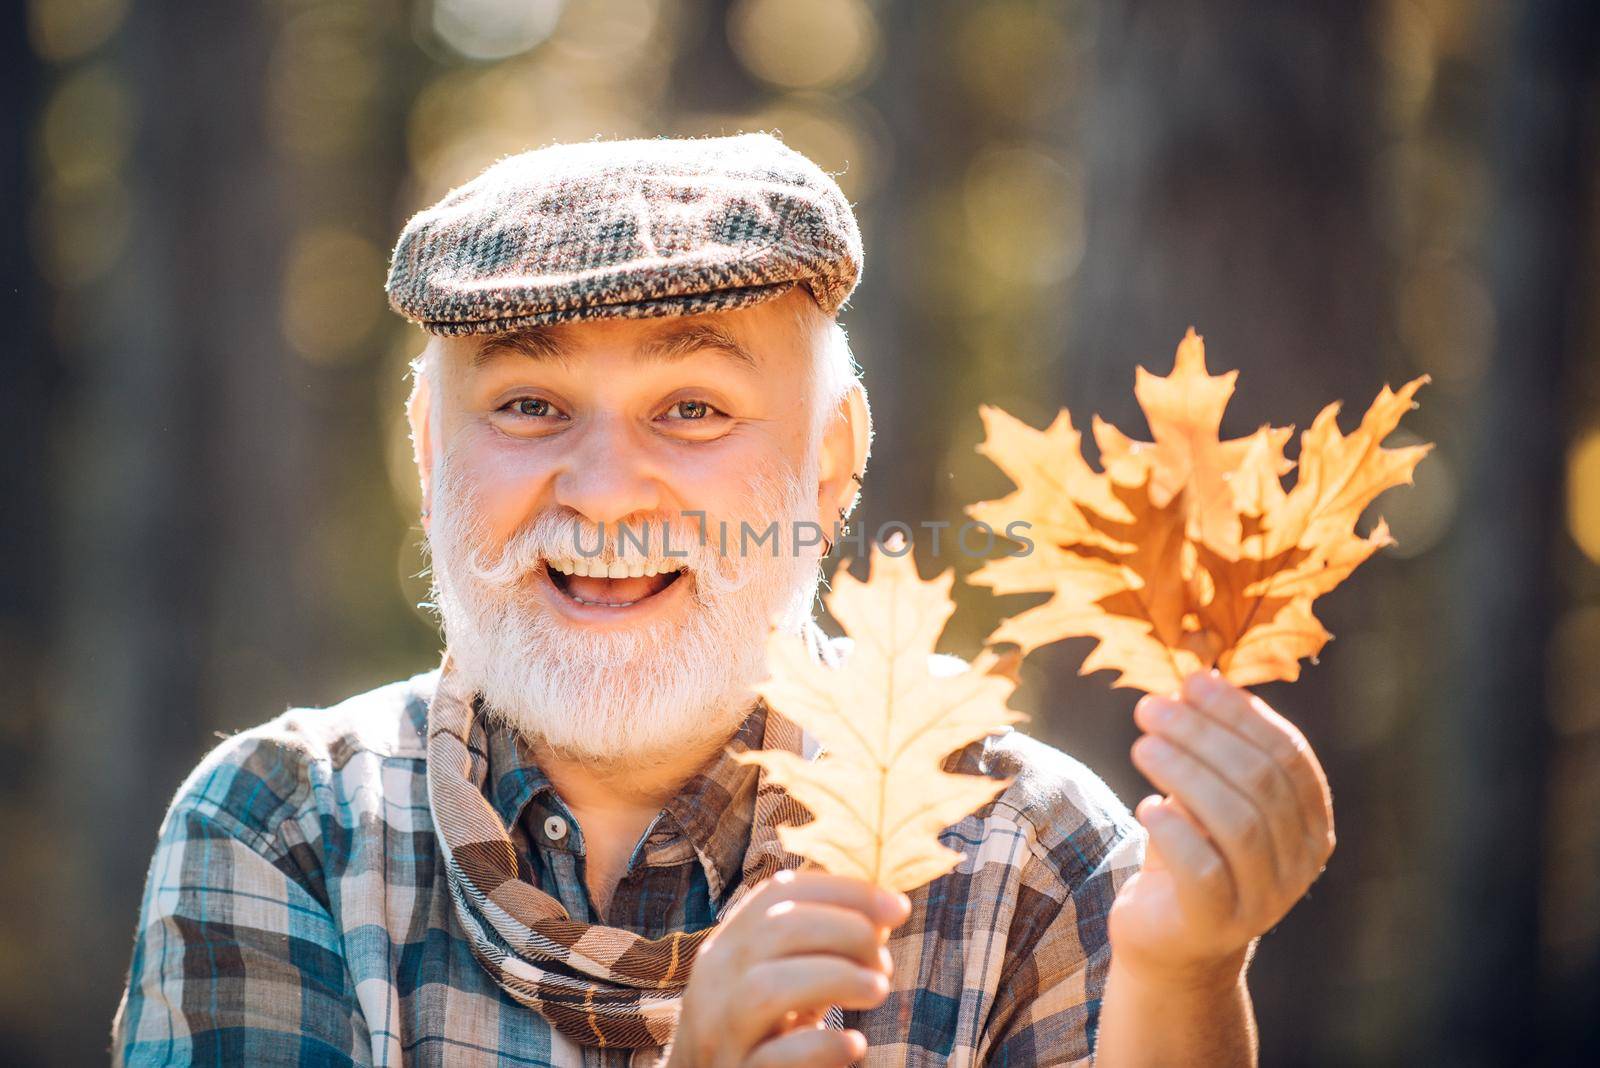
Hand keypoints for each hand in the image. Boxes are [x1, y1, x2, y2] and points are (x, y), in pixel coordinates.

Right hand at [665, 869, 910, 1067]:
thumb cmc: (759, 1032)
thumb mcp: (781, 977)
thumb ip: (818, 945)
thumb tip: (887, 910)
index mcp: (727, 945)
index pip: (780, 892)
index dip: (846, 891)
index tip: (897, 908)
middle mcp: (714, 982)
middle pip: (779, 928)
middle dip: (848, 932)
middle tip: (883, 964)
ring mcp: (720, 1034)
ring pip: (768, 988)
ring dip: (837, 978)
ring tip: (877, 991)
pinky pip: (776, 1058)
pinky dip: (822, 1046)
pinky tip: (853, 1045)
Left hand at [1110, 670, 1335, 985]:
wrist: (1171, 937)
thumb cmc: (1193, 849)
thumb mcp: (1208, 793)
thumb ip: (1213, 745)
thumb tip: (1200, 677)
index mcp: (1312, 822)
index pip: (1289, 755)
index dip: (1241, 713)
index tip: (1193, 681)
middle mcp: (1301, 863)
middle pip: (1260, 782)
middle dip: (1202, 735)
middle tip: (1149, 707)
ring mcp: (1266, 900)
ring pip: (1237, 823)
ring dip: (1184, 772)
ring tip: (1141, 746)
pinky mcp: (1219, 925)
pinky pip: (1205, 871)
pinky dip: (1175, 832)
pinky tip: (1145, 805)